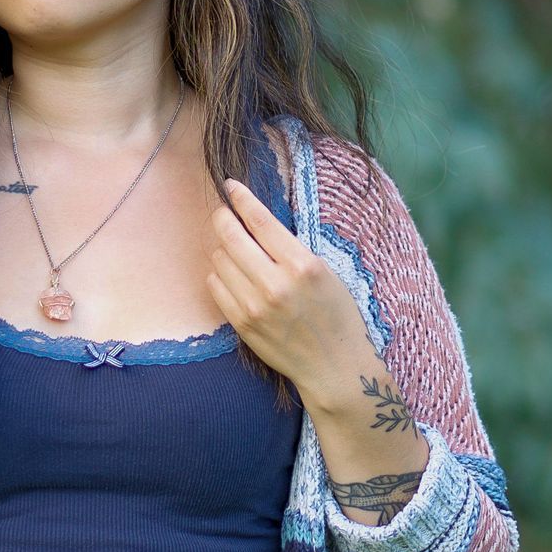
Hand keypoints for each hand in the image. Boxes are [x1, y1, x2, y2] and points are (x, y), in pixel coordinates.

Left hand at [207, 177, 377, 402]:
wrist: (334, 366)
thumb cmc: (336, 315)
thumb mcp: (325, 272)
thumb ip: (290, 248)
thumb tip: (254, 219)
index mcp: (302, 265)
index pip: (260, 220)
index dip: (241, 198)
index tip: (230, 186)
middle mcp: (275, 284)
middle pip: (231, 236)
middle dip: (223, 218)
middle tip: (224, 214)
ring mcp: (254, 305)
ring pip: (219, 259)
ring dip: (224, 250)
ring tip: (238, 254)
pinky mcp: (241, 323)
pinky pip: (215, 285)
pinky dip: (220, 275)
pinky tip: (234, 277)